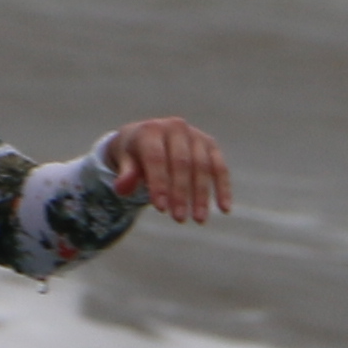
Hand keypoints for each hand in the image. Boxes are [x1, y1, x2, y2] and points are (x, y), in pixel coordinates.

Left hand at [97, 118, 233, 223]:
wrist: (148, 137)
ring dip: (202, 195)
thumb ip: (125, 174)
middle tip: (179, 218)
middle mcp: (176, 128)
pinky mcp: (210, 145)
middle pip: (181, 163)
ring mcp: (196, 135)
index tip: (160, 208)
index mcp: (151, 130)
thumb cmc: (134, 154)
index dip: (159, 183)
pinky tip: (224, 209)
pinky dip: (223, 188)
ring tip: (199, 219)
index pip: (156, 158)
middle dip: (180, 192)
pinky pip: (219, 168)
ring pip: (202, 167)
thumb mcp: (125, 162)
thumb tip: (122, 188)